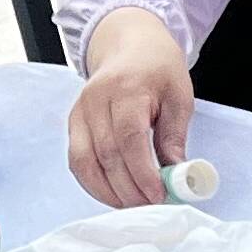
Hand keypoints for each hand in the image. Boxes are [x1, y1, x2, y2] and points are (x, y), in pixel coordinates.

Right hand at [69, 27, 193, 208]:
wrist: (128, 45)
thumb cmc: (157, 68)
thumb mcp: (178, 96)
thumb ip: (174, 135)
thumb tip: (177, 174)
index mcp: (125, 89)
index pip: (129, 138)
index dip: (142, 172)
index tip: (158, 195)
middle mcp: (95, 100)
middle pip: (106, 155)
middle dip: (129, 189)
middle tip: (151, 206)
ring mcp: (79, 112)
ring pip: (85, 162)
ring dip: (108, 192)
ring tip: (133, 206)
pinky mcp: (73, 123)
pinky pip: (77, 161)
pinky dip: (93, 183)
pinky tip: (114, 195)